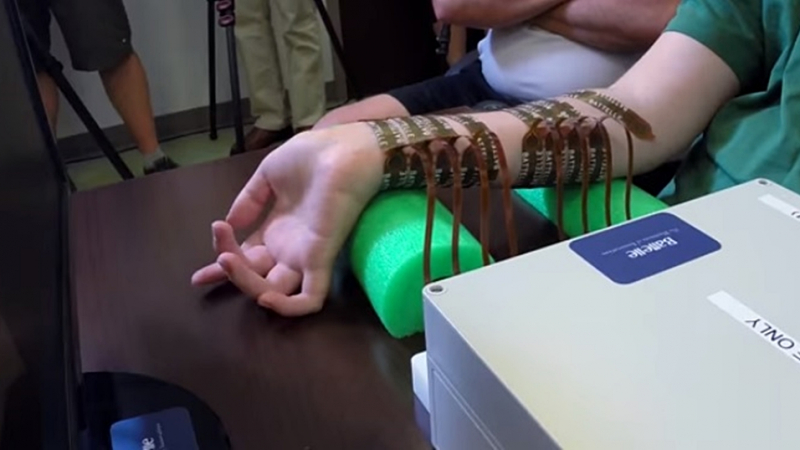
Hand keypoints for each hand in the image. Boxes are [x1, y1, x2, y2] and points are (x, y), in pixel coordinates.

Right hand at [191, 125, 384, 315]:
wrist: (343, 149)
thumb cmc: (312, 156)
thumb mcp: (268, 174)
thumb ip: (248, 201)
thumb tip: (229, 224)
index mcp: (276, 229)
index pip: (246, 258)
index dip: (222, 269)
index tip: (198, 277)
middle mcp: (289, 248)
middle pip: (253, 276)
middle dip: (228, 273)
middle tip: (218, 253)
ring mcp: (305, 256)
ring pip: (272, 291)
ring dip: (245, 283)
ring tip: (227, 258)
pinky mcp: (322, 259)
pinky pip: (309, 298)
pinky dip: (287, 306)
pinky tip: (264, 297)